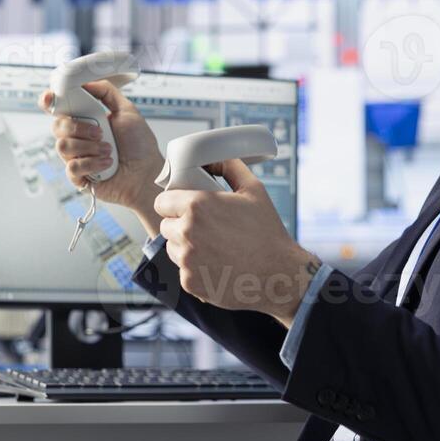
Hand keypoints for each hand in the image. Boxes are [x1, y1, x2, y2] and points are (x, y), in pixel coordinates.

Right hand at [39, 81, 165, 232]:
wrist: (147, 173)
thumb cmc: (139, 146)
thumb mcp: (127, 111)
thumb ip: (107, 92)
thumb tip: (87, 82)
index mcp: (85, 120)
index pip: (58, 108)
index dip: (49, 101)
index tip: (50, 98)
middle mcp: (77, 138)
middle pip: (57, 126)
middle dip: (79, 127)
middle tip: (101, 132)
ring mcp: (76, 157)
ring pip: (62, 146)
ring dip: (89, 147)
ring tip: (108, 150)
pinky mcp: (78, 177)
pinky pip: (72, 167)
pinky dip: (92, 163)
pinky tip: (107, 164)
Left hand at [154, 159, 320, 325]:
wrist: (278, 273)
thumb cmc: (267, 231)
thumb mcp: (253, 189)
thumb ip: (229, 167)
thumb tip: (213, 157)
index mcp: (197, 206)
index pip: (162, 202)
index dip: (172, 203)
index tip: (183, 207)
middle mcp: (187, 232)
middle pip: (166, 225)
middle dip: (180, 224)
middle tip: (204, 227)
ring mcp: (187, 260)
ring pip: (172, 248)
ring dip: (185, 246)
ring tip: (213, 246)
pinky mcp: (189, 282)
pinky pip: (183, 270)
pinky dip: (195, 268)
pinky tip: (216, 264)